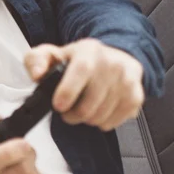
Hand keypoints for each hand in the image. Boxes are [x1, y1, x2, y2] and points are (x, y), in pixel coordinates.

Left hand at [24, 39, 144, 130]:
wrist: (112, 57)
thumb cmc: (78, 59)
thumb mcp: (51, 54)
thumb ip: (36, 61)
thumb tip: (37, 74)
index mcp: (89, 51)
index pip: (82, 70)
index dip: (68, 91)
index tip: (58, 106)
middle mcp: (112, 63)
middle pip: (91, 101)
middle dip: (73, 114)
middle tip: (67, 112)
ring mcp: (128, 80)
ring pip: (103, 114)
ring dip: (87, 119)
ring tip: (82, 110)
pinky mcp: (137, 95)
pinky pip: (117, 120)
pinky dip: (104, 122)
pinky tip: (98, 112)